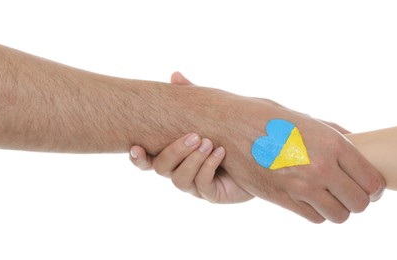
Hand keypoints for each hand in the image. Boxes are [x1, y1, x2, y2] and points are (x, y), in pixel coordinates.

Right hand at [130, 72, 252, 202]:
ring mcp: (195, 185)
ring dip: (192, 160)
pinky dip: (209, 166)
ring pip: (180, 179)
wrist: (260, 155)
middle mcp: (181, 171)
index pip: (148, 159)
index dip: (138, 157)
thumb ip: (191, 97)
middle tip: (195, 136)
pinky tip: (221, 152)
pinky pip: (203, 185)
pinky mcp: (212, 194)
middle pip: (161, 168)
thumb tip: (175, 75)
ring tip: (209, 143)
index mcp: (175, 154)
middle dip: (175, 151)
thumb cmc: (231, 132)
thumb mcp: (211, 112)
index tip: (136, 146)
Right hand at [135, 72, 384, 222]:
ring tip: (333, 196)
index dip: (376, 187)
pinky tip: (313, 198)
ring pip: (339, 215)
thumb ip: (334, 133)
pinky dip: (318, 212)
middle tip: (354, 191)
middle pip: (360, 202)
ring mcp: (300, 187)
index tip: (372, 185)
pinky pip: (314, 218)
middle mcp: (319, 167)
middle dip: (361, 199)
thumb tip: (358, 142)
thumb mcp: (305, 117)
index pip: (371, 180)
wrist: (228, 125)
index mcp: (331, 143)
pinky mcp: (281, 199)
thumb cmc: (267, 116)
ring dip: (340, 208)